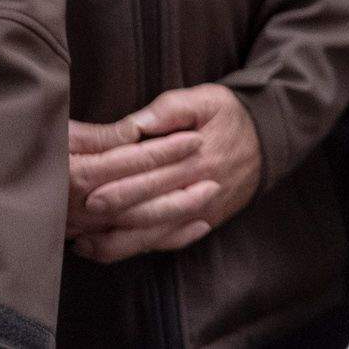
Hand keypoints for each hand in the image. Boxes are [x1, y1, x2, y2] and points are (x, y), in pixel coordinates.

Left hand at [66, 85, 261, 263]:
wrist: (271, 141)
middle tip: (77, 222)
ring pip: (156, 236)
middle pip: (149, 209)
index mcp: (196, 157)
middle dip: (112, 218)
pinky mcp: (202, 223)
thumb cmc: (230, 116)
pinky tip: (109, 249)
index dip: (120, 185)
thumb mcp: (207, 99)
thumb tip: (135, 125)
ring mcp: (201, 212)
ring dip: (118, 244)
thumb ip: (170, 108)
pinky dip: (139, 249)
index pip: (152, 174)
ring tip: (83, 245)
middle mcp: (198, 190)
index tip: (88, 192)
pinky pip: (168, 242)